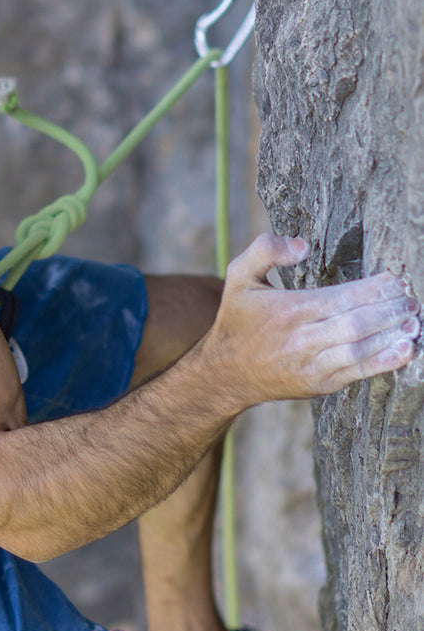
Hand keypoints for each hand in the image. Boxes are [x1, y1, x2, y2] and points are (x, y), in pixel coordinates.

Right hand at [204, 233, 419, 408]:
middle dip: (390, 309)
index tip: (396, 279)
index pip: (341, 297)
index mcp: (287, 310)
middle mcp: (301, 339)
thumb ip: (265, 250)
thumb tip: (303, 245)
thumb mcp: (238, 277)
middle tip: (412, 298)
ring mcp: (312, 365)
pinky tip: (404, 350)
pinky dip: (384, 362)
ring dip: (392, 335)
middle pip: (356, 322)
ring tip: (415, 321)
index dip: (374, 288)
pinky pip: (357, 373)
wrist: (226, 373)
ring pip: (360, 349)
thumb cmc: (237, 320)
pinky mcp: (319, 384)